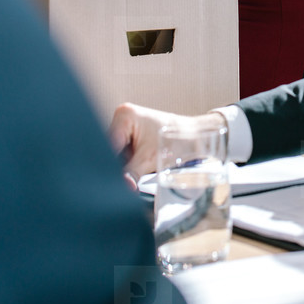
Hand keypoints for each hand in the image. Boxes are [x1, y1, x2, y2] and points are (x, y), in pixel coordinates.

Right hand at [107, 103, 222, 182]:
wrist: (194, 137)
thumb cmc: (177, 141)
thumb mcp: (149, 160)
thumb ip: (131, 174)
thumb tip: (121, 188)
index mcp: (124, 115)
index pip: (108, 145)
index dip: (110, 165)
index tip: (113, 180)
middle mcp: (122, 116)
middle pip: (110, 149)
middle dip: (117, 165)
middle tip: (127, 178)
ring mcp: (126, 125)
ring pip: (115, 153)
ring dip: (123, 165)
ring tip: (137, 170)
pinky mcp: (131, 134)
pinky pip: (123, 152)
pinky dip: (129, 162)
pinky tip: (137, 167)